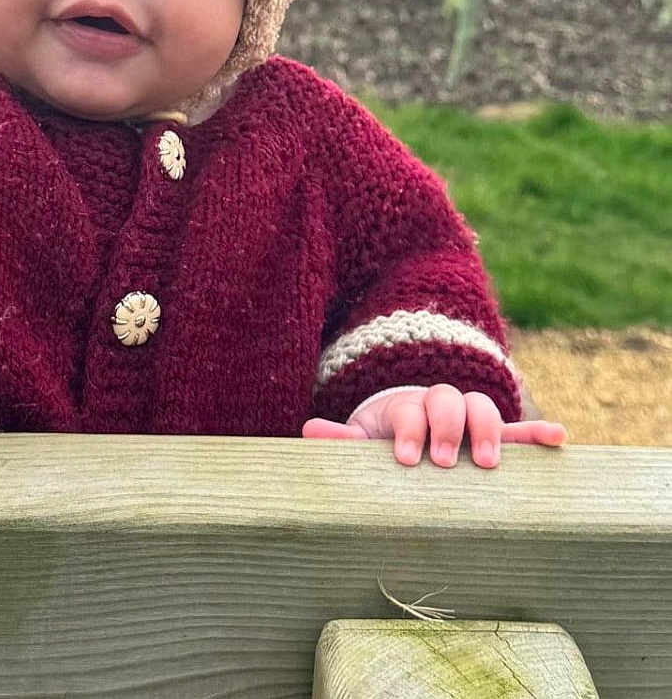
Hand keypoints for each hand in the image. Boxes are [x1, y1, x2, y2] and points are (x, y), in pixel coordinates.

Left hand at [302, 383, 565, 468]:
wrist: (411, 430)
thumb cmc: (385, 442)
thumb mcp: (362, 439)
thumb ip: (341, 439)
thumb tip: (307, 430)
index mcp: (405, 406)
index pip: (409, 409)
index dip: (408, 429)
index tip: (405, 459)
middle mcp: (437, 404)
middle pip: (447, 401)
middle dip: (447, 428)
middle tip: (443, 462)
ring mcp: (468, 418)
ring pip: (482, 408)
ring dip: (487, 430)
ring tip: (487, 464)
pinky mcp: (494, 436)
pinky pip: (519, 431)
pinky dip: (537, 432)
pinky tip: (558, 438)